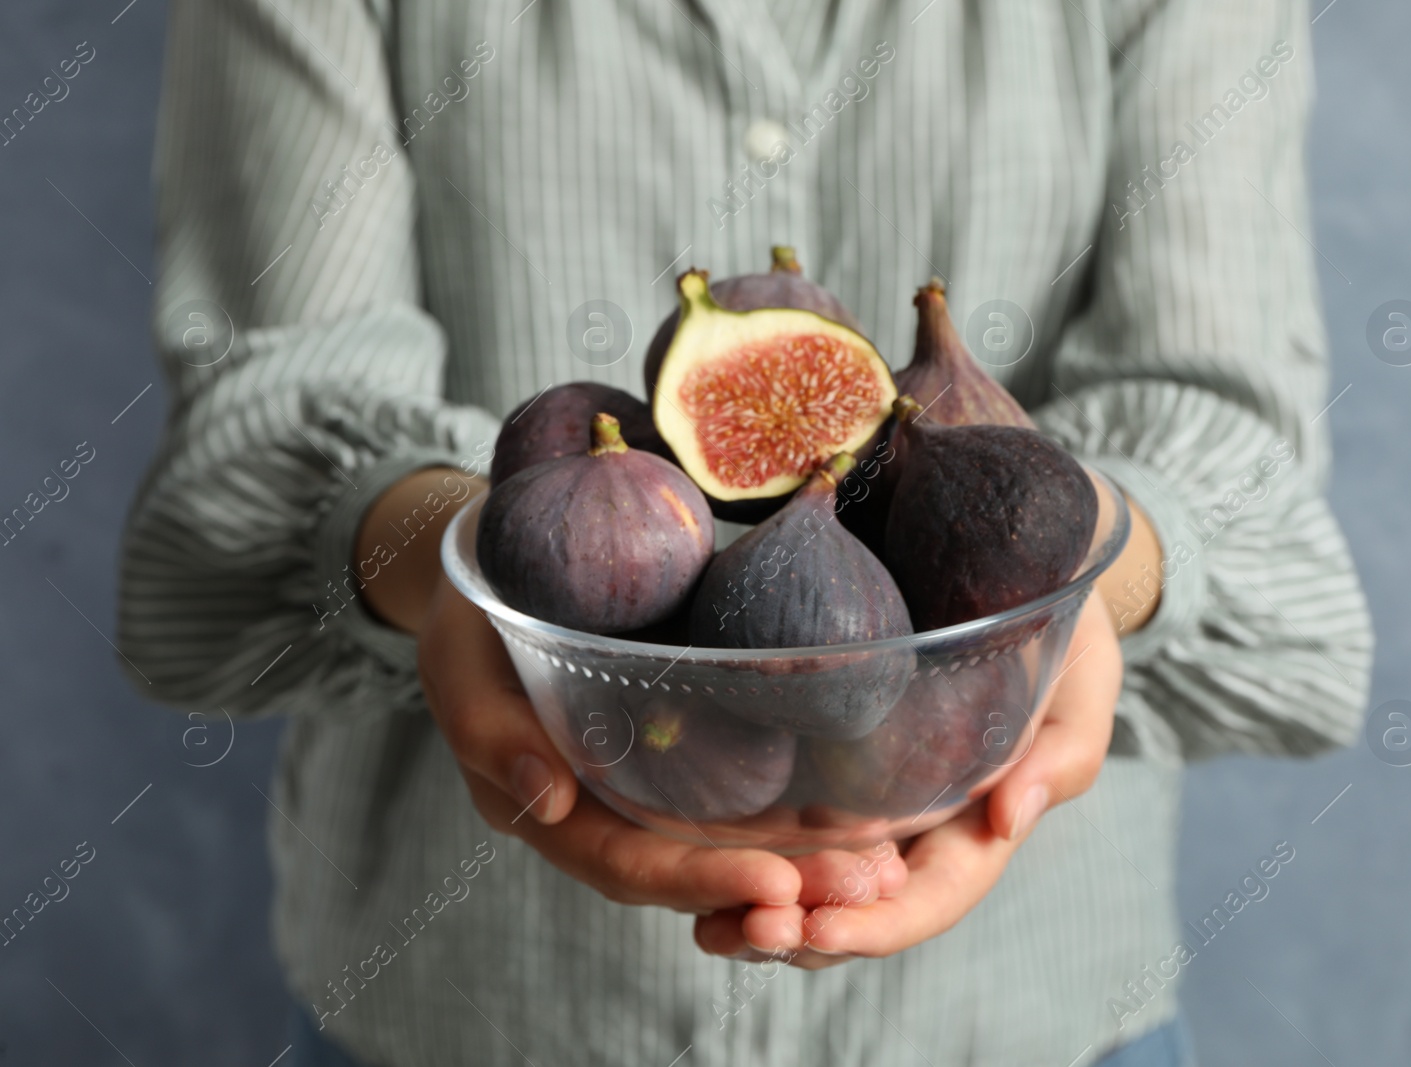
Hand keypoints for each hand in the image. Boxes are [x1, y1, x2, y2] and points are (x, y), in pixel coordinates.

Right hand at [417, 568, 907, 912]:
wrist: (498, 560)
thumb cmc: (472, 612)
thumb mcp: (460, 659)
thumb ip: (491, 731)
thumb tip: (551, 799)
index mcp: (553, 811)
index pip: (627, 865)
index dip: (700, 882)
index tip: (777, 885)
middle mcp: (611, 810)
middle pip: (696, 867)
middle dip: (780, 884)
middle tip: (865, 884)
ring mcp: (653, 779)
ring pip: (728, 837)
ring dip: (805, 858)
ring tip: (884, 862)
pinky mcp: (689, 738)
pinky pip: (744, 782)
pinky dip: (801, 802)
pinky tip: (868, 801)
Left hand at [695, 589, 1121, 965]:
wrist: (1010, 553)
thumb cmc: (1056, 624)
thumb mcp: (1080, 683)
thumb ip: (1060, 755)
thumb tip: (1011, 819)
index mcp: (977, 823)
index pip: (931, 896)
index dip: (878, 922)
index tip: (818, 928)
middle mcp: (918, 826)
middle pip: (860, 909)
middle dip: (802, 933)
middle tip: (738, 932)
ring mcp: (868, 796)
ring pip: (814, 882)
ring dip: (763, 913)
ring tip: (711, 927)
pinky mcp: (823, 755)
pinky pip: (781, 820)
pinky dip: (743, 855)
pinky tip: (698, 869)